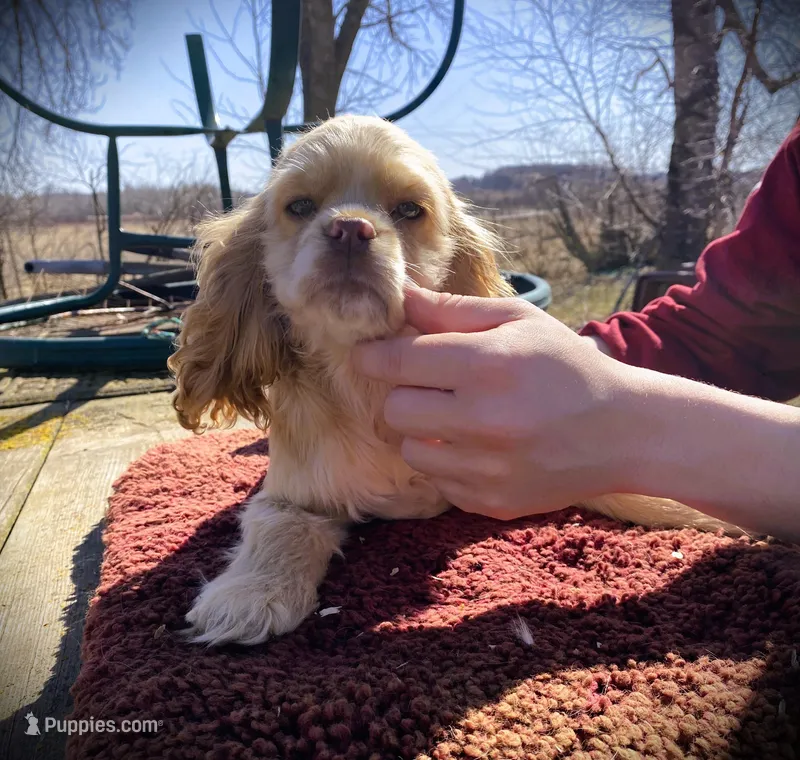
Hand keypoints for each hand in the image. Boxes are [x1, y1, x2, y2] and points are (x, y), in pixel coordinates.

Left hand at [352, 285, 633, 519]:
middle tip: (429, 385)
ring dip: (422, 432)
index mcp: (490, 366)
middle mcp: (484, 421)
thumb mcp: (518, 321)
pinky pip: (438, 482)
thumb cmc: (567, 366)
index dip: (374, 355)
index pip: (400, 361)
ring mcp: (488, 470)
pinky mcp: (492, 503)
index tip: (367, 354)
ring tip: (457, 417)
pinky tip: (480, 447)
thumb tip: (400, 295)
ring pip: (410, 451)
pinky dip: (447, 464)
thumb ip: (453, 310)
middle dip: (403, 392)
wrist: (623, 432)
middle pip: (396, 409)